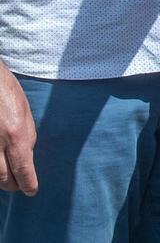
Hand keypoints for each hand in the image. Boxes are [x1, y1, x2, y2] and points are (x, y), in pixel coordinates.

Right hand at [0, 62, 36, 194]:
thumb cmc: (7, 93)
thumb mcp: (25, 114)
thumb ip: (26, 138)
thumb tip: (26, 157)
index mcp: (15, 135)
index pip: (23, 169)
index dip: (28, 183)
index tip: (32, 190)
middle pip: (3, 177)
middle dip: (12, 185)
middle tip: (18, 187)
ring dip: (0, 179)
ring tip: (8, 181)